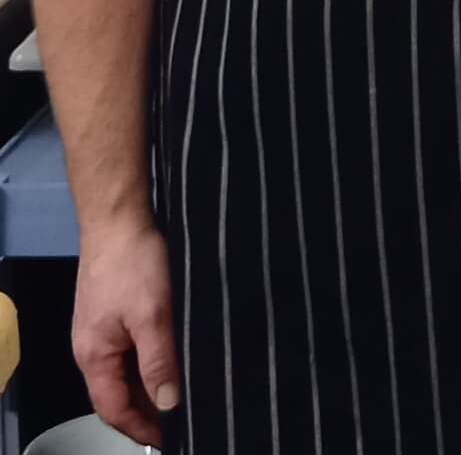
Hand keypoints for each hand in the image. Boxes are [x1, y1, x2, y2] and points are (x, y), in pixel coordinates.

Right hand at [73, 215, 180, 444]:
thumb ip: (158, 361)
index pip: (114, 409)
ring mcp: (98, 328)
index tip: (168, 438)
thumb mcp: (153, 315)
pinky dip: (146, 358)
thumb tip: (168, 404)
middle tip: (180, 417)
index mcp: (94, 357)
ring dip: (147, 382)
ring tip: (179, 390)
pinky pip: (126, 348)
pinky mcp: (110, 310)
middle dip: (145, 409)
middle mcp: (90, 348)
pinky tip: (169, 353)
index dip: (140, 427)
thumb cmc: (132, 264)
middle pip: (116, 392)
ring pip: (123, 369)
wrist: (118, 217)